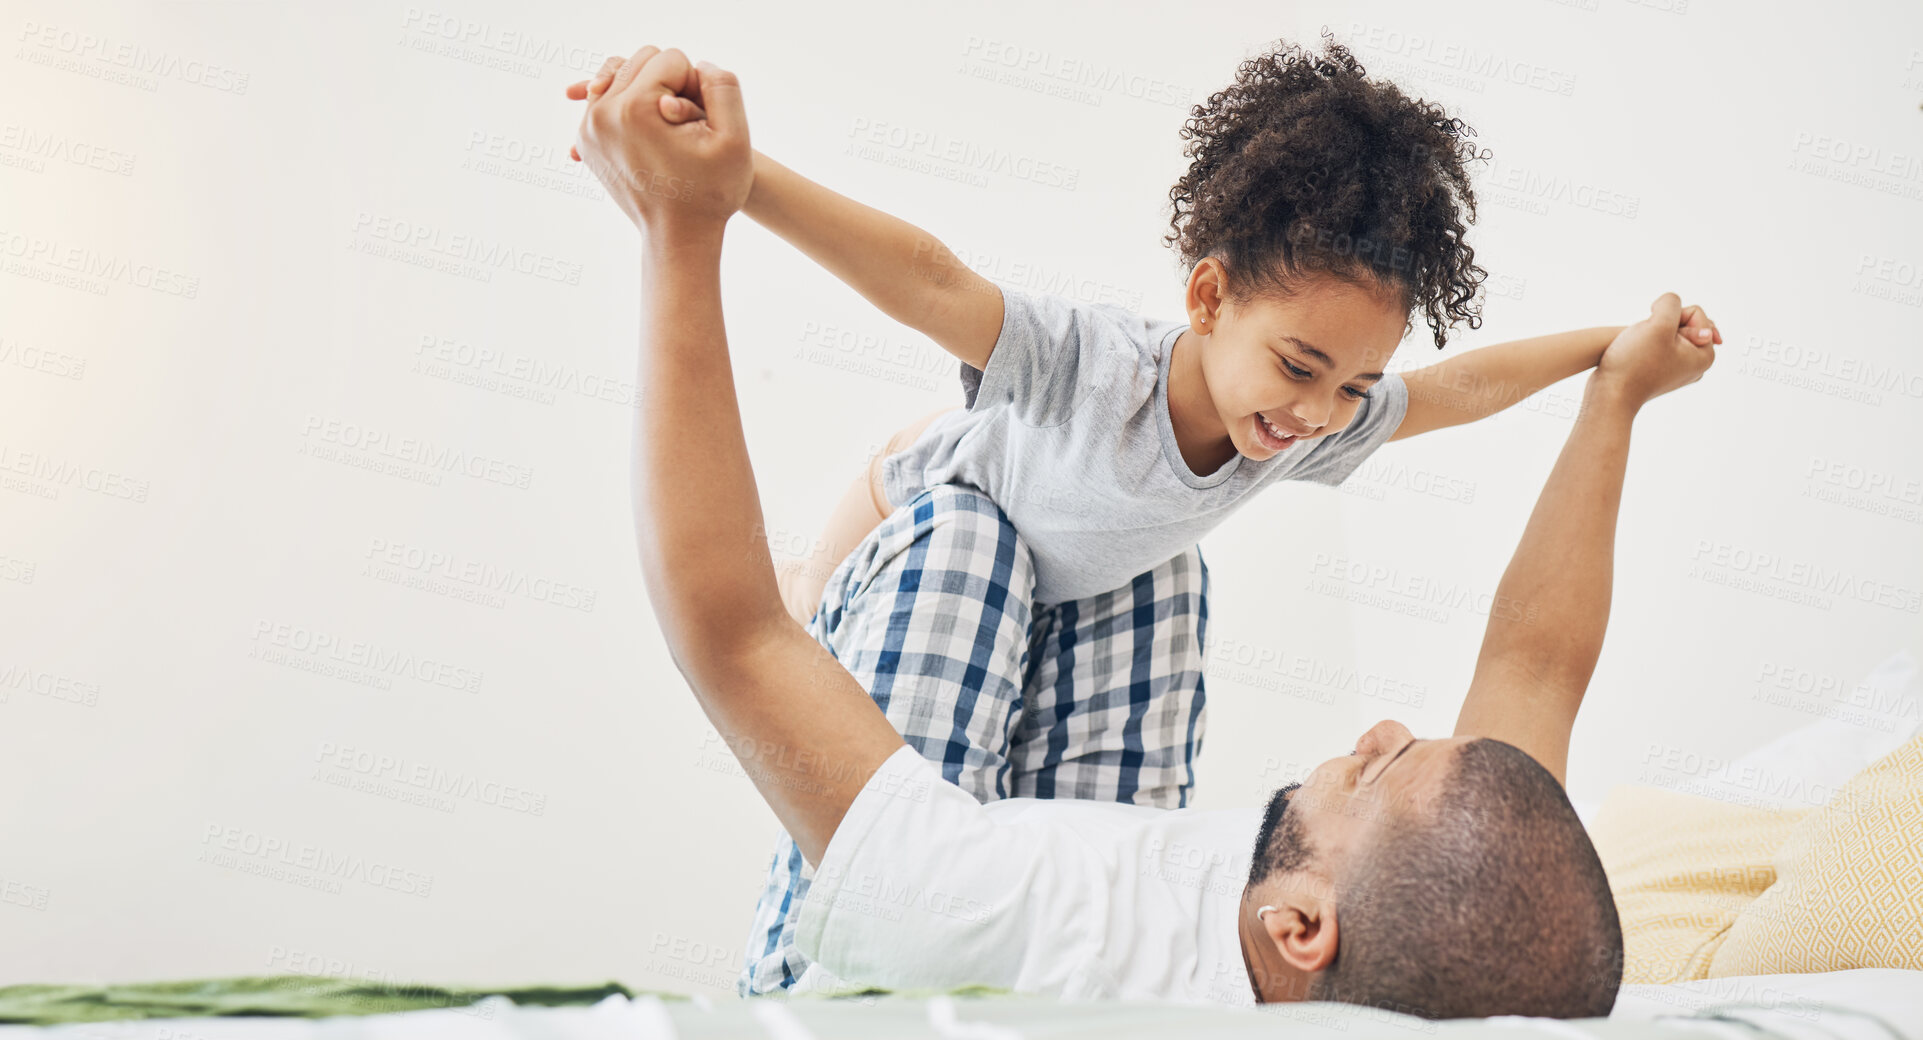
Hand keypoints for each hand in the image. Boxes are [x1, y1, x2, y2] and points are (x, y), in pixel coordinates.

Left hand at [572, 46, 750, 231]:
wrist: (678, 236)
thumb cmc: (711, 193)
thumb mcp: (735, 139)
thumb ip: (724, 87)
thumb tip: (698, 63)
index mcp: (636, 108)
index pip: (672, 58)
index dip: (695, 83)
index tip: (699, 120)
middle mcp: (603, 112)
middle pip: (642, 60)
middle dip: (669, 82)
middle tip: (684, 121)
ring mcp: (588, 127)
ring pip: (621, 74)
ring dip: (647, 89)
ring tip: (667, 121)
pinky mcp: (585, 139)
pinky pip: (606, 98)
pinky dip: (628, 103)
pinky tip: (649, 125)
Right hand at [1593, 293, 1717, 406]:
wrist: (1610, 394)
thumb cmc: (1635, 363)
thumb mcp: (1658, 324)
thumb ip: (1671, 303)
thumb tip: (1670, 307)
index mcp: (1704, 355)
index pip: (1694, 314)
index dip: (1670, 315)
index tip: (1654, 333)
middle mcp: (1695, 364)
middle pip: (1683, 324)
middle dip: (1661, 325)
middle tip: (1645, 342)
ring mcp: (1678, 370)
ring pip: (1668, 334)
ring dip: (1651, 333)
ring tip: (1639, 350)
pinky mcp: (1661, 372)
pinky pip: (1657, 346)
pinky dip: (1645, 344)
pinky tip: (1634, 355)